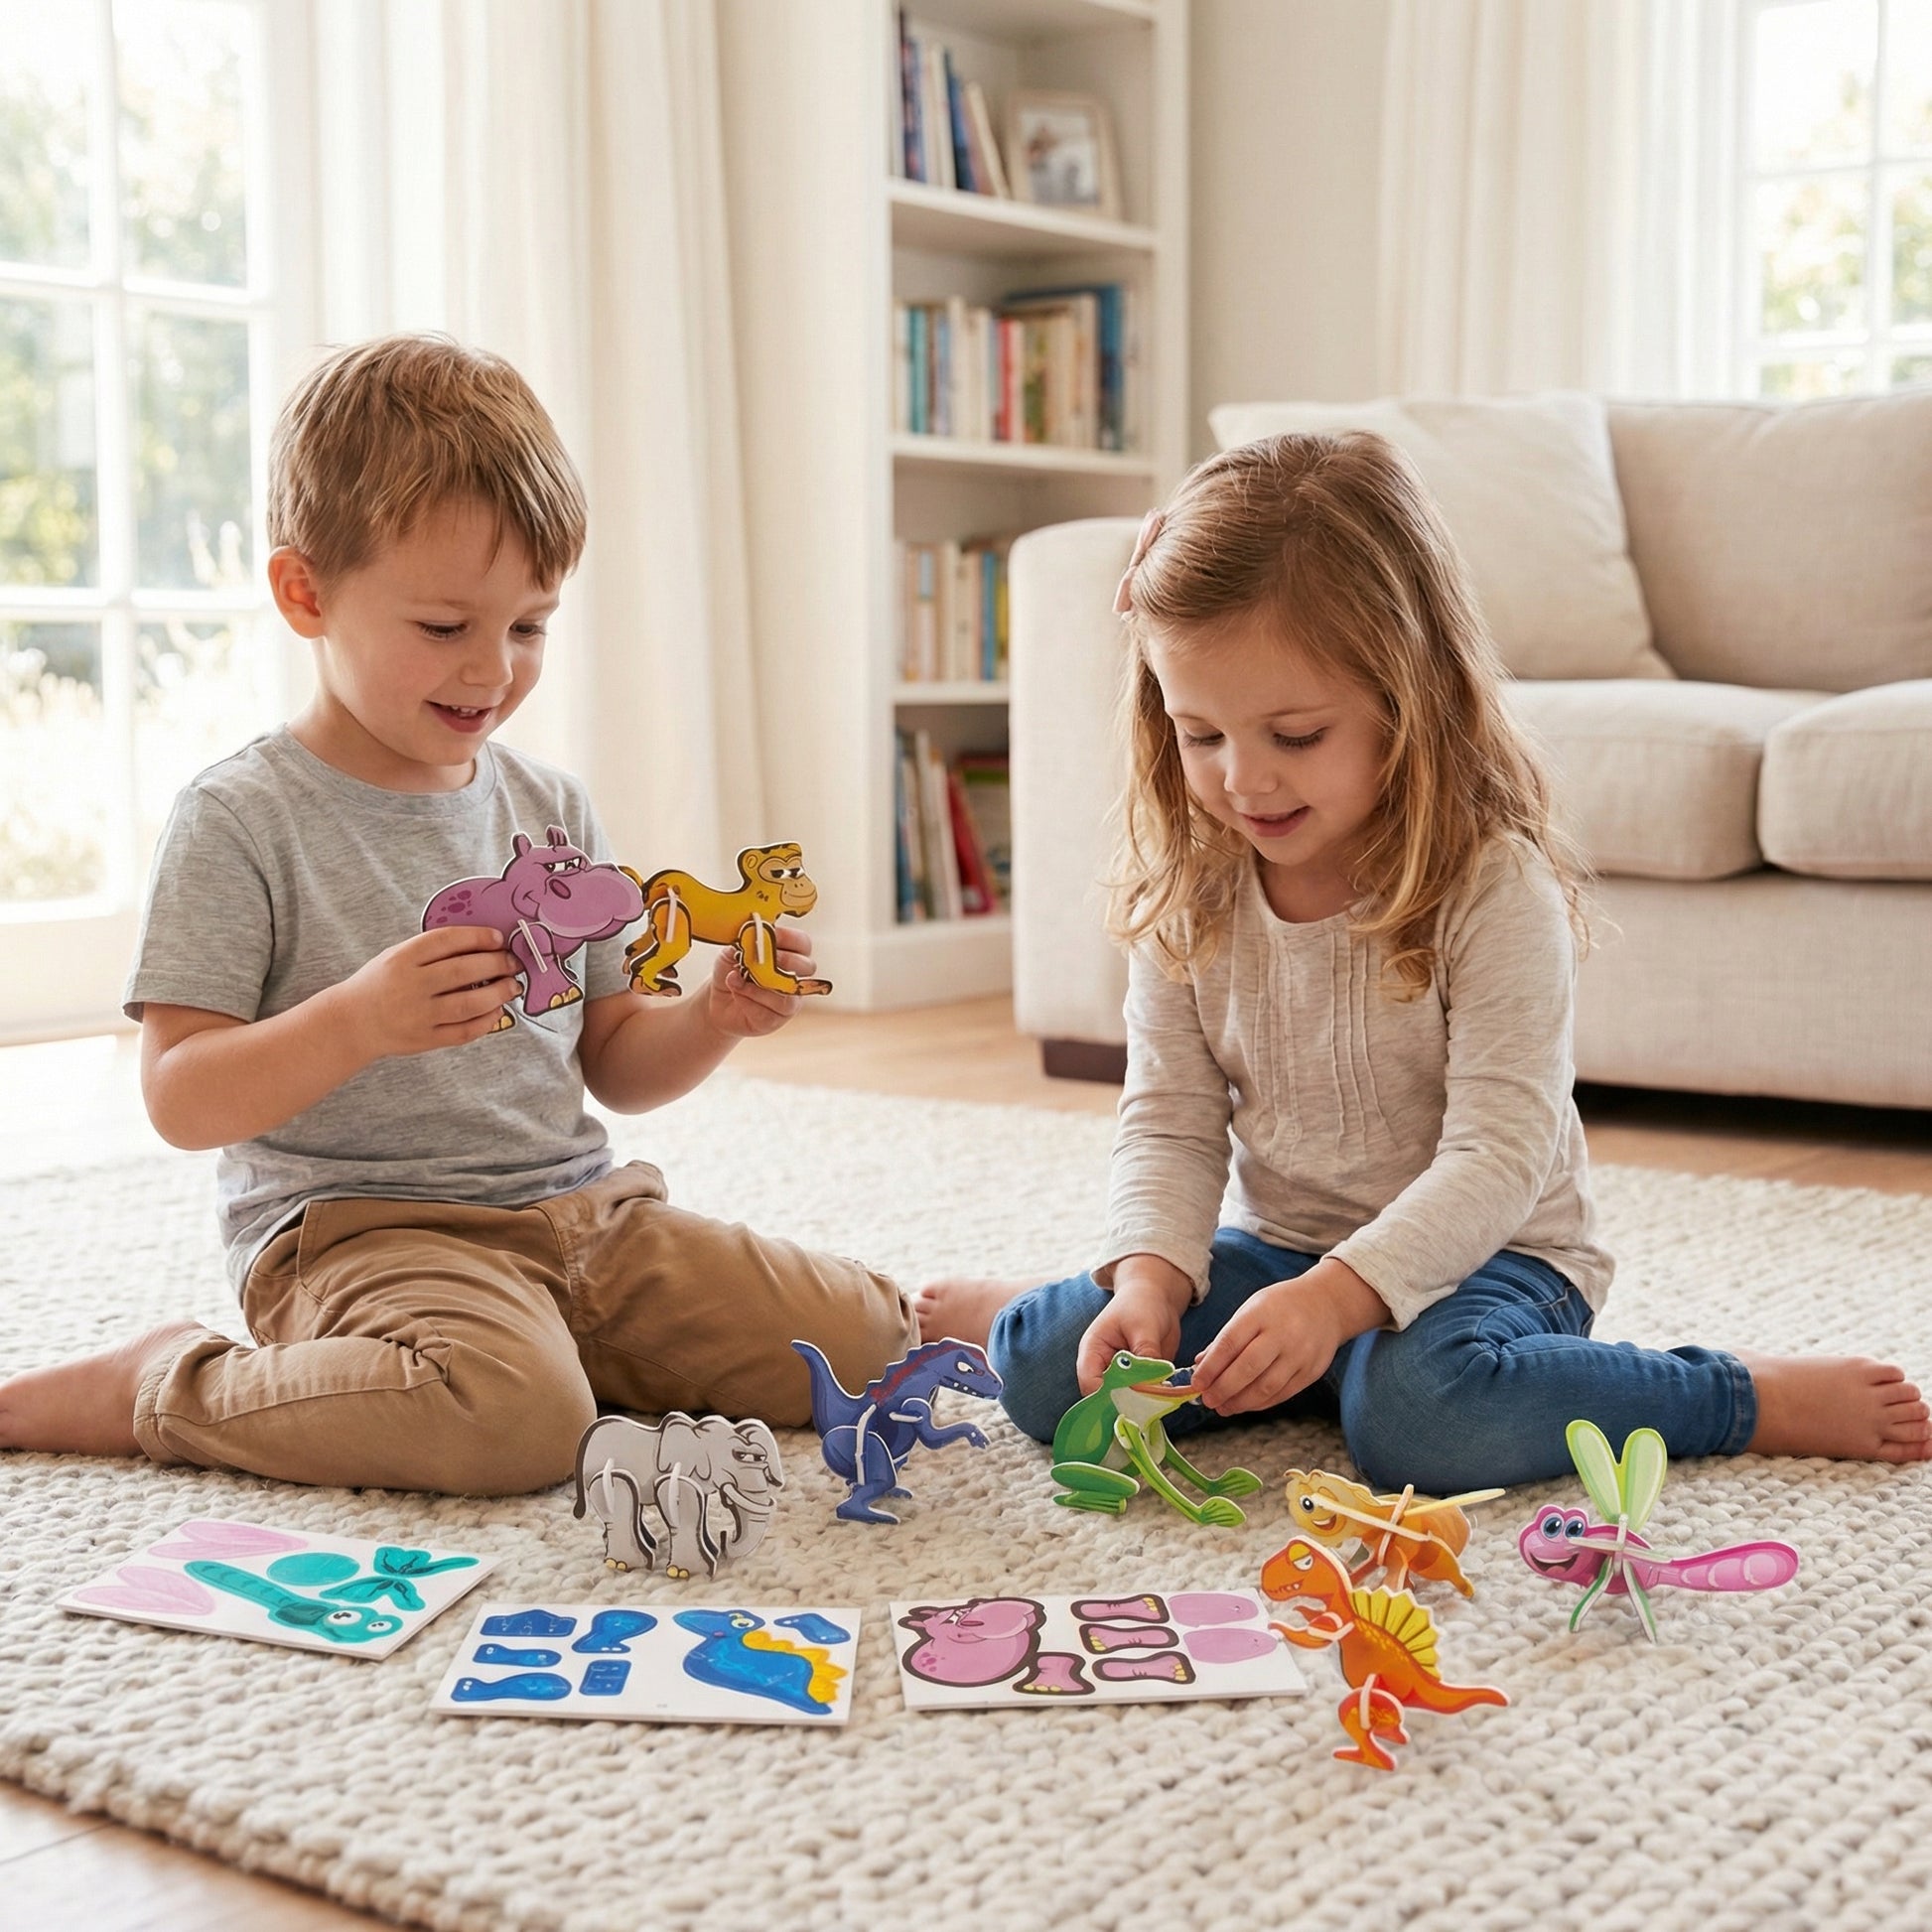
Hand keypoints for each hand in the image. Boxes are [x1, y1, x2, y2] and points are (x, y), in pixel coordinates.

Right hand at [337, 926, 521, 1062]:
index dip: (478, 937)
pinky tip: (496, 1012)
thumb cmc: (381, 984)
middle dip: (497, 964)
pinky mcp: (425, 1039)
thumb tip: (482, 944)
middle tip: (513, 963)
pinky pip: (464, 1032)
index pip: (447, 940)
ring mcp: (418, 1015)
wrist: (352, 1022)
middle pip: (463, 970)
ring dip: (498, 994)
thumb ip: (432, 950)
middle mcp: (411, 985)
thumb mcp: (397, 957)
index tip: (498, 939)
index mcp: (402, 958)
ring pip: (468, 1004)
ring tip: (511, 987)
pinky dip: (486, 1022)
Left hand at [701, 922, 815, 1039]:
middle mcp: (796, 977)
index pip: (803, 943)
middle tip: (758, 960)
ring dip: (759, 986)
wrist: (719, 1000)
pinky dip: (748, 1001)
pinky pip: (768, 1012)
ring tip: (737, 980)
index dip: (787, 937)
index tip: (767, 934)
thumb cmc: (732, 971)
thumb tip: (749, 938)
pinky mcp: (776, 1019)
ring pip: (788, 994)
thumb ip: (742, 944)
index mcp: (791, 954)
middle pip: (807, 967)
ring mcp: (790, 1001)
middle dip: (782, 961)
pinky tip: (737, 994)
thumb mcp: (731, 952)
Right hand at [1075, 1256, 1193, 1394]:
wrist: (1157, 1298)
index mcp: (1093, 1351)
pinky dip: (1153, 1400)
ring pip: (1125, 1400)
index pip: (1089, 1382)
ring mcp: (1121, 1375)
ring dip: (1140, 1404)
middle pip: (1105, 1396)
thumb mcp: (1143, 1326)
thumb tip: (1151, 1383)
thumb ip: (1145, 1353)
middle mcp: (1103, 1367)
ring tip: (1157, 1404)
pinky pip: (1143, 1396)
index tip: (1127, 1402)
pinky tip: (1165, 1400)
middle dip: (1123, 1405)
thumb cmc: (1142, 1304)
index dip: (1104, 1396)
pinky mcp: (1139, 1379)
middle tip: (1145, 1408)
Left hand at [1189, 1260, 1387, 1416]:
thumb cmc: (1280, 1306)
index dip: (1211, 1367)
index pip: (1230, 1343)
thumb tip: (1200, 1364)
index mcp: (1261, 1314)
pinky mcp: (1311, 1371)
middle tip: (1207, 1400)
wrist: (1327, 1304)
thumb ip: (1227, 1338)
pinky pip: (1282, 1394)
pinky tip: (1245, 1405)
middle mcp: (1282, 1334)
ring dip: (1240, 1402)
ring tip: (1222, 1407)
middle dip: (1223, 1388)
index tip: (1196, 1383)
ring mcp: (1299, 1354)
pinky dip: (1260, 1403)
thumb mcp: (1251, 1310)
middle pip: (1248, 1368)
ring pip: (1266, 1386)